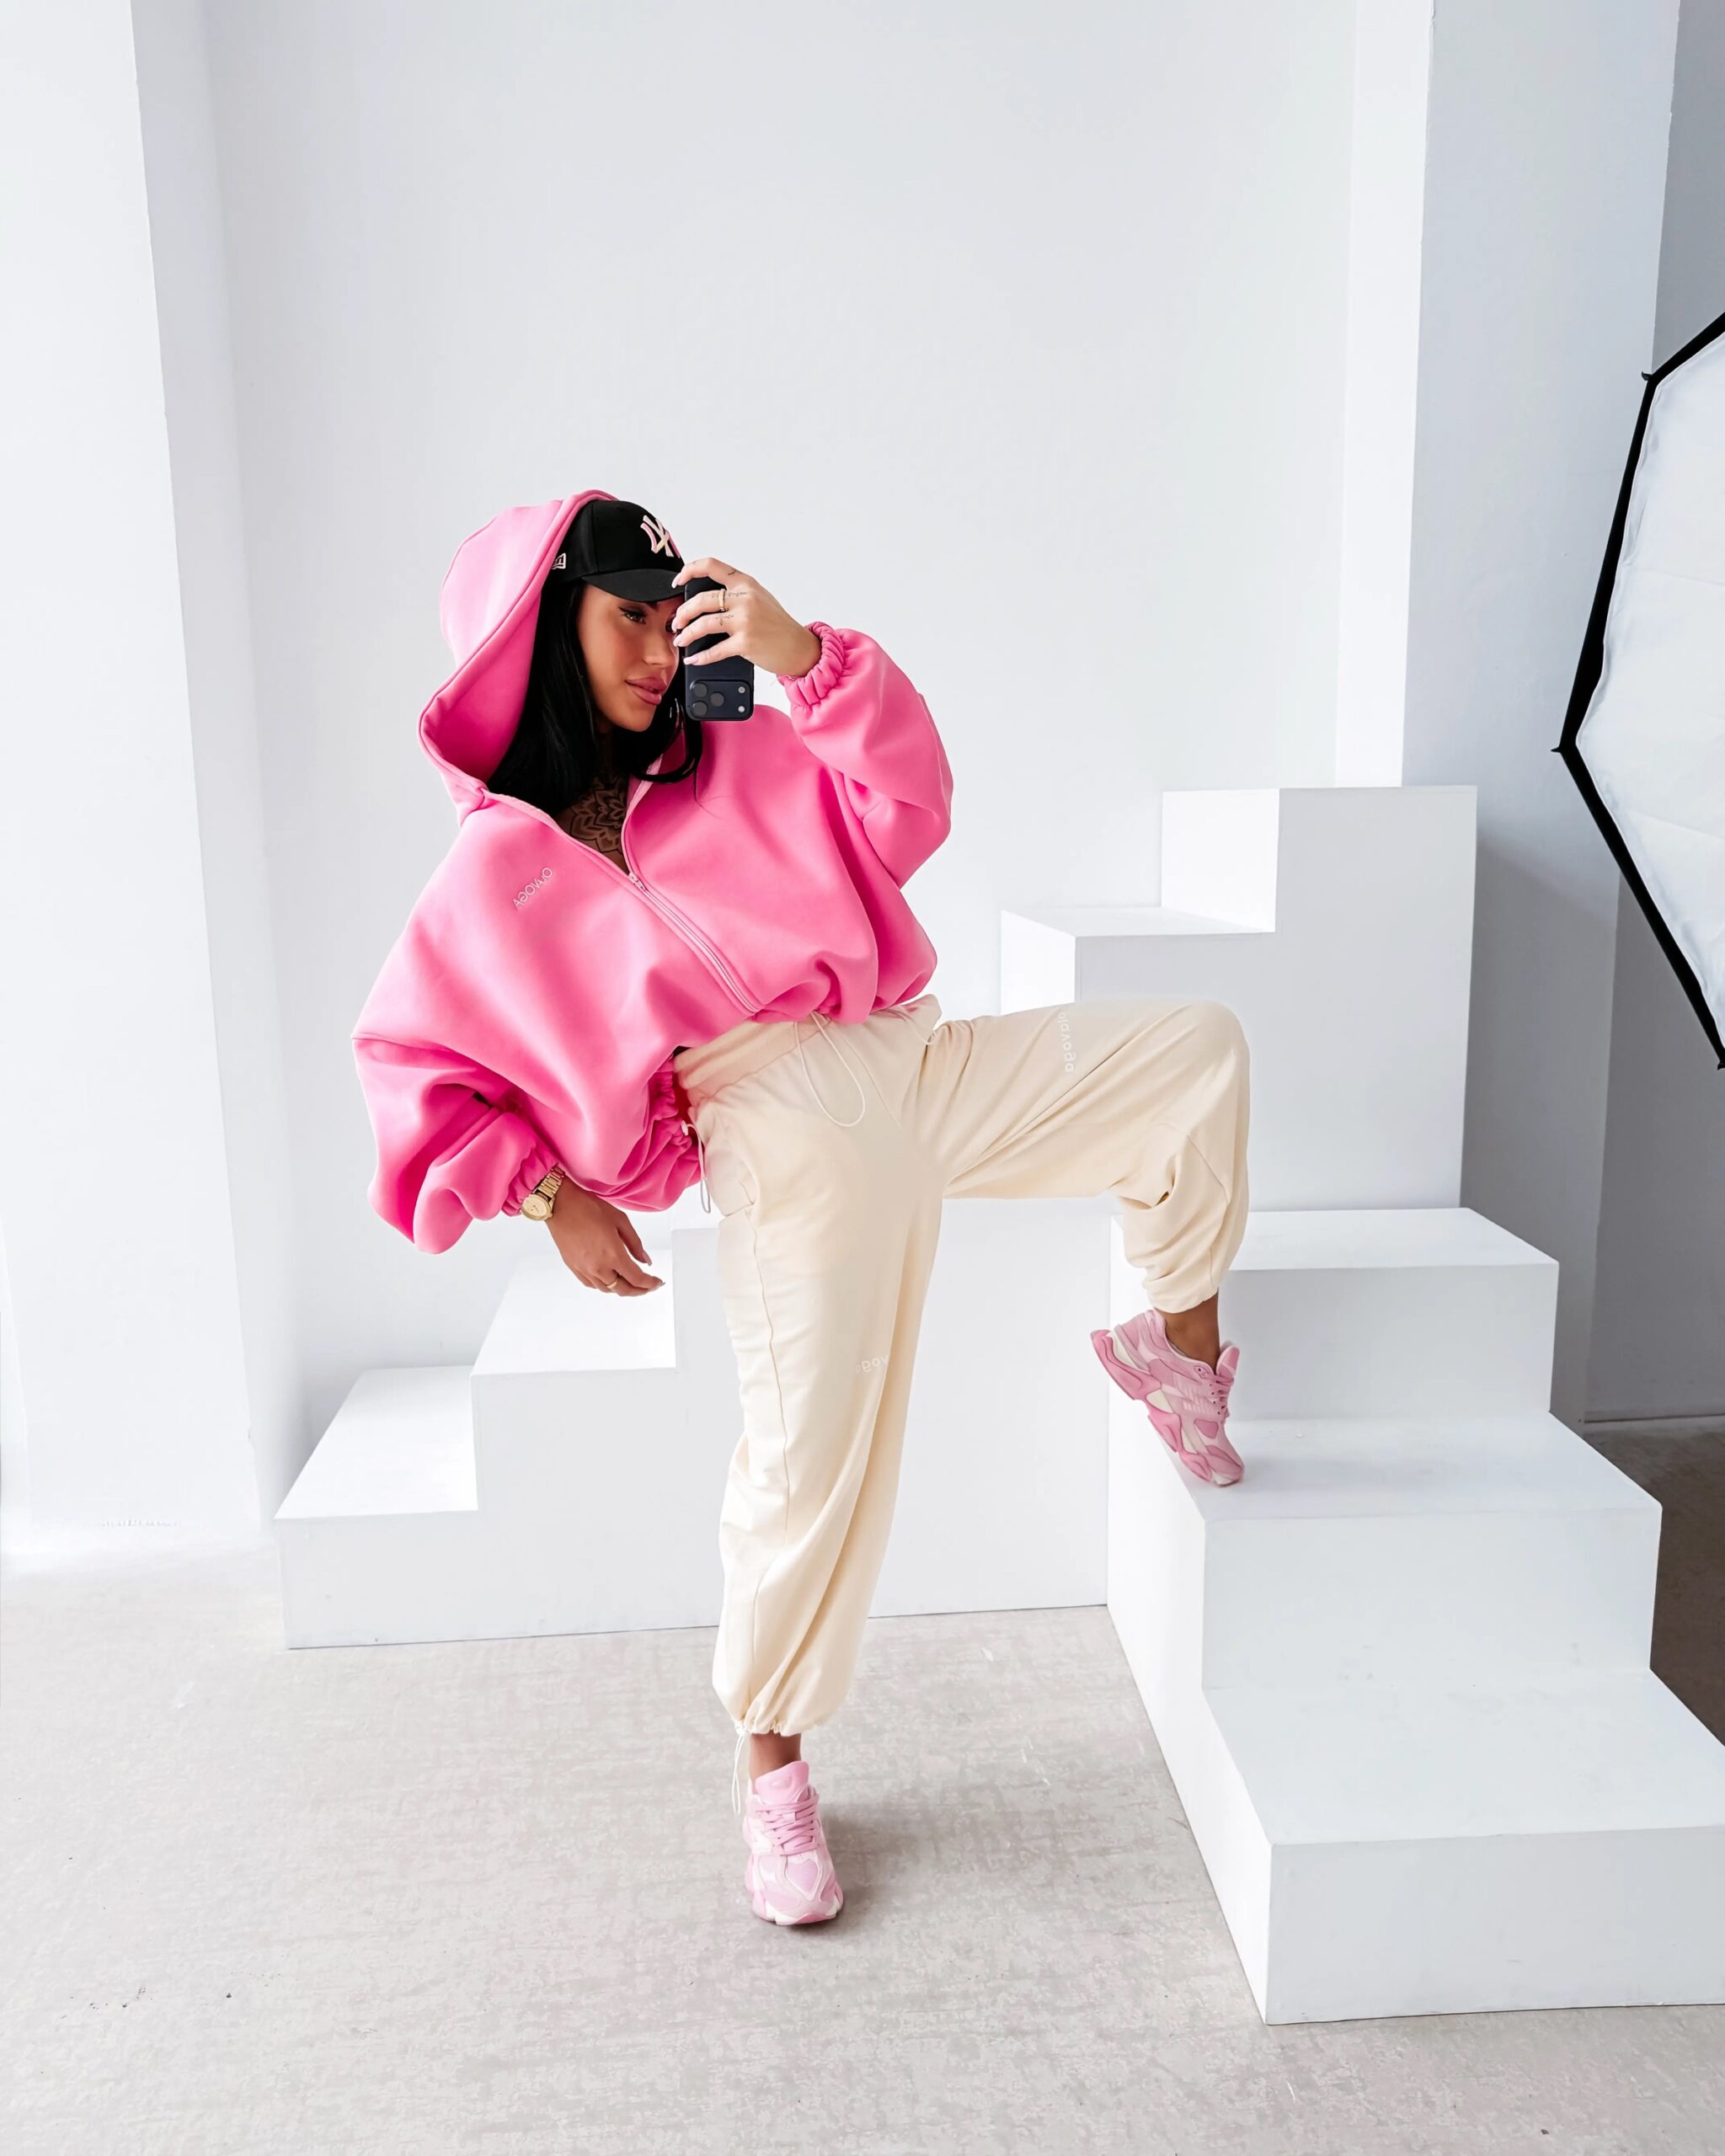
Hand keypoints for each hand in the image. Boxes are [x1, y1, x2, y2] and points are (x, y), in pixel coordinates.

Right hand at [544, 1181, 662, 1294]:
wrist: (561, 1205)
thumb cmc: (588, 1208)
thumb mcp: (621, 1221)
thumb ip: (635, 1244)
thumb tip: (645, 1260)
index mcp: (613, 1255)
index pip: (637, 1279)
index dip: (650, 1284)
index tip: (657, 1282)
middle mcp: (598, 1267)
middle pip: (623, 1289)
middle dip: (639, 1291)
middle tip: (648, 1287)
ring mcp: (584, 1269)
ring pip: (607, 1289)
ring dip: (621, 1289)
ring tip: (630, 1283)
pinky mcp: (573, 1267)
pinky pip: (592, 1284)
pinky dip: (604, 1286)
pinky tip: (609, 1280)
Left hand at [669, 557, 822, 680]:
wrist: (799, 648)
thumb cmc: (779, 626)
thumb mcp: (759, 598)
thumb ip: (735, 594)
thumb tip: (704, 599)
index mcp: (746, 583)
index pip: (711, 566)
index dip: (689, 571)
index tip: (678, 581)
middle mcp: (745, 598)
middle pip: (701, 599)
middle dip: (683, 612)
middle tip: (677, 621)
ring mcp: (745, 620)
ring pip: (704, 623)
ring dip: (687, 633)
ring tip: (681, 639)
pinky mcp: (745, 642)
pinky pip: (714, 650)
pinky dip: (700, 656)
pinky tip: (693, 658)